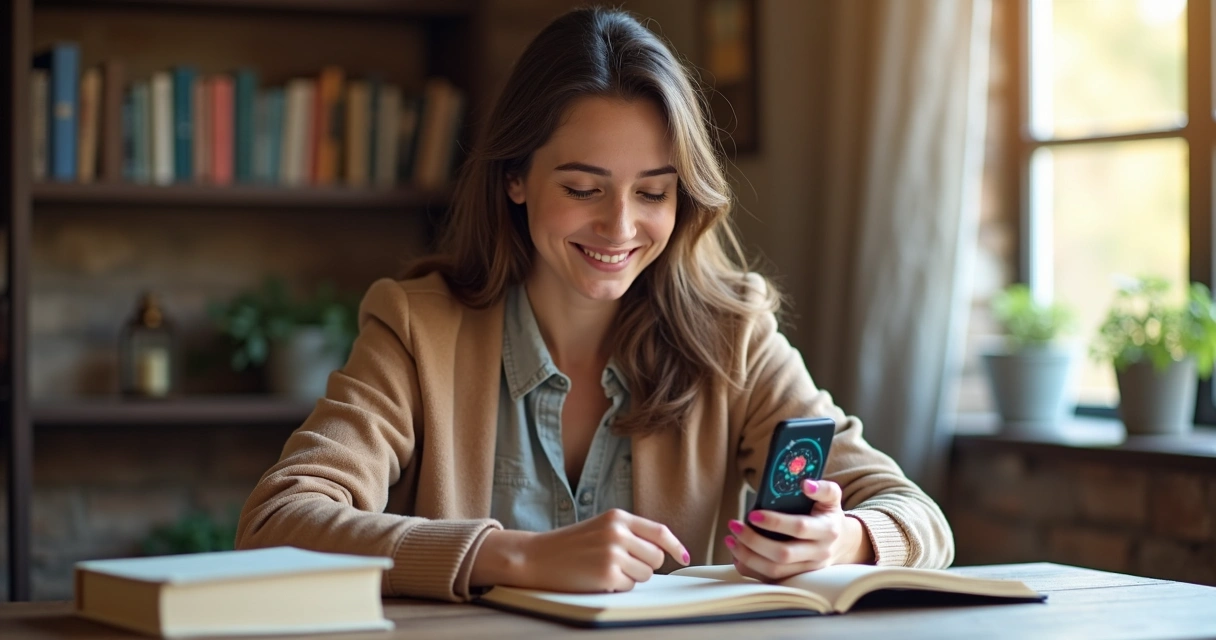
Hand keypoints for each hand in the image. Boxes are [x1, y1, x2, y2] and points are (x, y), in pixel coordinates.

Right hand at [470, 509, 688, 591]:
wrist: (536, 556)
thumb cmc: (568, 545)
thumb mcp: (601, 527)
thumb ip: (629, 533)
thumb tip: (662, 551)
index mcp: (618, 517)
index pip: (660, 531)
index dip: (676, 546)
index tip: (684, 557)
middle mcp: (618, 532)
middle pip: (656, 557)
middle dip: (644, 566)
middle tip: (620, 565)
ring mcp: (613, 553)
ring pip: (645, 575)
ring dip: (630, 578)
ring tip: (604, 569)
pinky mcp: (607, 574)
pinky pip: (628, 587)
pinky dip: (616, 587)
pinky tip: (597, 578)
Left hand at [724, 479, 874, 580]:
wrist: (842, 545)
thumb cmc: (828, 516)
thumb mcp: (832, 498)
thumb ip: (824, 488)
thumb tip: (806, 484)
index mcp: (827, 530)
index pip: (798, 527)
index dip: (774, 522)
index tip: (752, 514)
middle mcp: (818, 554)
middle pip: (783, 554)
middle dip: (754, 541)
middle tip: (735, 526)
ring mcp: (807, 570)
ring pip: (774, 571)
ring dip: (748, 556)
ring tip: (730, 539)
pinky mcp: (795, 580)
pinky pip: (769, 580)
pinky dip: (749, 569)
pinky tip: (736, 555)